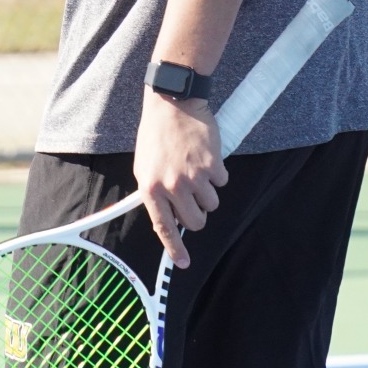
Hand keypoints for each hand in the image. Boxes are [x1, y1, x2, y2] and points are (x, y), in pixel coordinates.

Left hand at [133, 93, 226, 268]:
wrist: (172, 103)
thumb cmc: (156, 135)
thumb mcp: (144, 166)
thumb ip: (155, 192)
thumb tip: (168, 217)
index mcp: (151, 188)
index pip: (164, 227)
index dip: (175, 249)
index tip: (184, 263)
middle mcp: (172, 186)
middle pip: (195, 221)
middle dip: (198, 214)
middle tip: (194, 199)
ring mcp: (194, 176)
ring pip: (212, 204)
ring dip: (208, 191)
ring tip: (196, 169)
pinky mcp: (213, 165)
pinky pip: (223, 182)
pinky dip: (218, 173)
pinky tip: (206, 156)